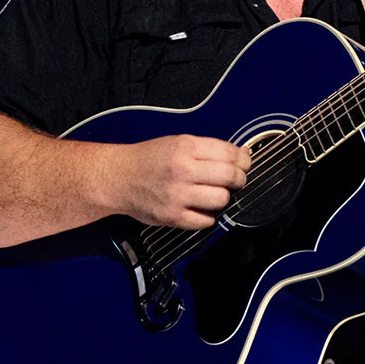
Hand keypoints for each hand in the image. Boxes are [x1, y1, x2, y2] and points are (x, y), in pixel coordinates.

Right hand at [110, 134, 250, 229]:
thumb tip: (240, 155)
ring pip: (221, 199)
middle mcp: (183, 170)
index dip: (243, 159)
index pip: (229, 154)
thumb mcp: (177, 142)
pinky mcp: (173, 217)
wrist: (119, 178)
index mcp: (186, 147)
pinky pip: (206, 221)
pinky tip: (201, 207)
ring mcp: (178, 195)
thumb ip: (207, 149)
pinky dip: (208, 216)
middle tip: (236, 180)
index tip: (244, 163)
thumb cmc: (149, 159)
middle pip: (230, 177)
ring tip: (214, 193)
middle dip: (239, 179)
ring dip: (223, 197)